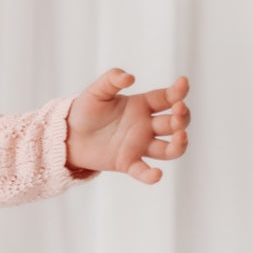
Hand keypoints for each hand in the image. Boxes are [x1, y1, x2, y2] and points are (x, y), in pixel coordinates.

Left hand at [66, 68, 191, 183]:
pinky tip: (156, 174)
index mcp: (142, 106)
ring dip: (179, 144)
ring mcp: (139, 145)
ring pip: (169, 149)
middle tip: (178, 110)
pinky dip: (151, 175)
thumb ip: (112, 79)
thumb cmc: (86, 110)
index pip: (167, 98)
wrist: (69, 134)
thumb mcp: (97, 91)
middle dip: (182, 117)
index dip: (177, 91)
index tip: (183, 83)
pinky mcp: (127, 162)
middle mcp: (146, 126)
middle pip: (174, 123)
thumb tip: (129, 77)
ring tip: (180, 136)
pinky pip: (143, 171)